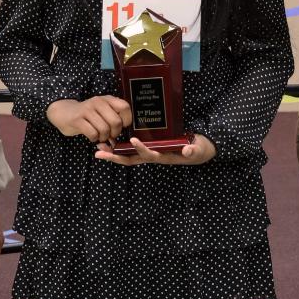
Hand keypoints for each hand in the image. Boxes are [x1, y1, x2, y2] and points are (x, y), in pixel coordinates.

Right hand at [46, 97, 131, 142]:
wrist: (64, 112)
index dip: (126, 120)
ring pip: (104, 129)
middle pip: (116, 121)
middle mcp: (98, 102)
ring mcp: (87, 110)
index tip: (121, 127)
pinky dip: (94, 139)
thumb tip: (122, 138)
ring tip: (100, 136)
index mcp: (107, 99)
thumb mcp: (102, 112)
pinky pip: (93, 133)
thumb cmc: (87, 115)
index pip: (125, 107)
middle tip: (110, 136)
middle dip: (115, 133)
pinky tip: (92, 136)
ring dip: (104, 138)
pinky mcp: (77, 119)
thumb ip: (113, 120)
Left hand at [93, 135, 215, 165]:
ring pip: (128, 156)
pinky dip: (119, 147)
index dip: (140, 148)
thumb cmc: (199, 149)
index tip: (132, 139)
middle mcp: (154, 156)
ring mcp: (151, 153)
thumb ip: (193, 150)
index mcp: (164, 156)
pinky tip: (109, 141)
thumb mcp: (199, 149)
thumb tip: (187, 150)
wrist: (200, 151)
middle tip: (98, 152)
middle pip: (131, 159)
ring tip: (98, 147)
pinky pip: (131, 151)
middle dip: (115, 156)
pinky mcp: (150, 149)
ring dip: (113, 153)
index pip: (149, 154)